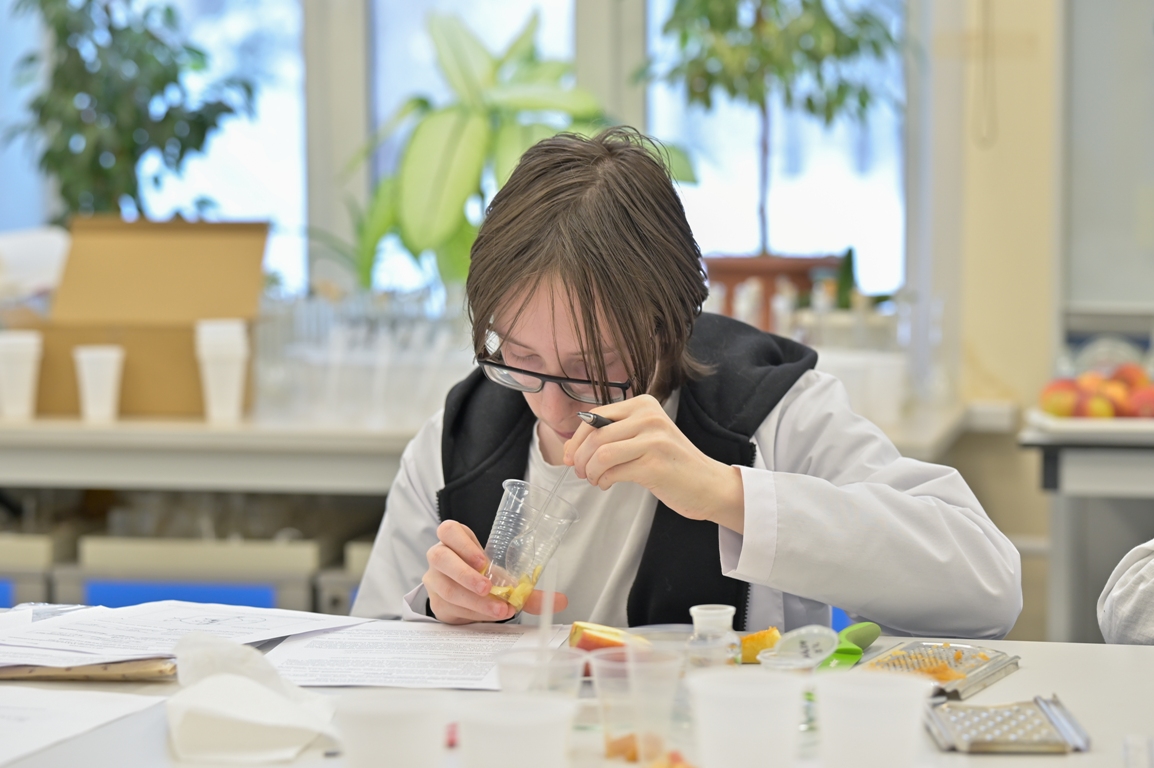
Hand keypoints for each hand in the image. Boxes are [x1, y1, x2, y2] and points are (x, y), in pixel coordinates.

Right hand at [423, 521, 568, 623]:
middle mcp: (440, 557)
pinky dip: (472, 613)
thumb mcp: (503, 576)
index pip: (448, 530)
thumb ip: (529, 588)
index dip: (462, 543)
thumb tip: (561, 600)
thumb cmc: (483, 577)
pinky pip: (450, 607)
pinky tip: (488, 615)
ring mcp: (434, 579)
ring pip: (445, 587)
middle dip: (466, 574)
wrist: (466, 597)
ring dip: (474, 601)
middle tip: (489, 588)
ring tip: (498, 609)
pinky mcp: (436, 602)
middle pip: (440, 557)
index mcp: (455, 540)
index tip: (482, 559)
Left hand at [563, 394, 745, 533]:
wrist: (708, 485)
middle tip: (579, 472)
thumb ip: (613, 436)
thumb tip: (569, 448)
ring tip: (594, 479)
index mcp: (645, 404)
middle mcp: (649, 417)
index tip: (569, 455)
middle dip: (579, 457)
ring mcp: (653, 440)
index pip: (596, 416)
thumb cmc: (673, 463)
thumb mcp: (645, 437)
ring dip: (590, 471)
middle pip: (595, 435)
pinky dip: (602, 480)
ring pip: (601, 453)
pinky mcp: (654, 464)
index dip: (576, 438)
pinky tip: (606, 484)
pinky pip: (613, 471)